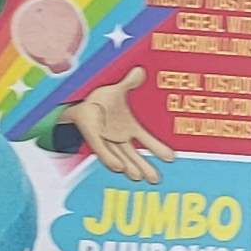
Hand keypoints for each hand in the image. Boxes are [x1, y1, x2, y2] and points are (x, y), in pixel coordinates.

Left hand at [65, 68, 175, 183]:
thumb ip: (129, 83)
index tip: (171, 158)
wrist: (78, 103)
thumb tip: (140, 71)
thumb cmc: (100, 101)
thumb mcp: (117, 91)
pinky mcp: (94, 138)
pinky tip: (118, 168)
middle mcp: (120, 137)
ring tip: (137, 176)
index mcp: (129, 128)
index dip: (158, 148)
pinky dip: (110, 159)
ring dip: (129, 167)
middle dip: (144, 167)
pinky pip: (103, 151)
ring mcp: (107, 140)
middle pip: (134, 155)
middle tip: (155, 179)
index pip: (146, 140)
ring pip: (120, 156)